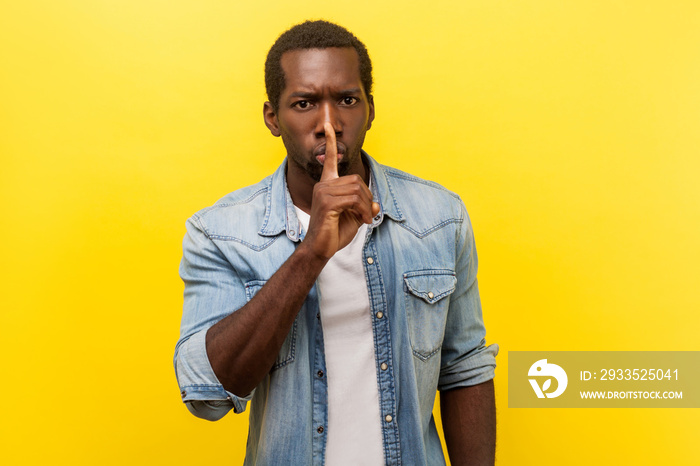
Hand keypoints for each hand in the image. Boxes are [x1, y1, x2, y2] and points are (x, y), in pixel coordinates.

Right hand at [302, 123, 379, 260]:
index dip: (330, 142)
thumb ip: (364, 207)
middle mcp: (323, 185)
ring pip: (357, 190)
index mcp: (327, 185)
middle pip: (356, 180)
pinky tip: (363, 221)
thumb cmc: (334, 233)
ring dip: (367, 206)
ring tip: (365, 219)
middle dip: (368, 197)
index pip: (329, 159)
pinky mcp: (327, 203)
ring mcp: (323, 193)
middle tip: (368, 214)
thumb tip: (376, 204)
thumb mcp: (354, 217)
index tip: (329, 126)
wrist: (319, 249)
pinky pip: (354, 200)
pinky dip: (363, 211)